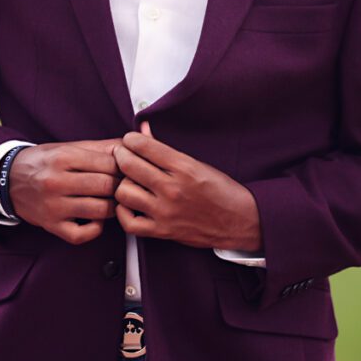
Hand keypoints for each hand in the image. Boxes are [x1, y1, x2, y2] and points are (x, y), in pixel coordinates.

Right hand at [9, 139, 122, 244]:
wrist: (8, 180)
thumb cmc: (45, 162)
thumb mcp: (68, 148)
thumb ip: (100, 147)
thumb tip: (131, 146)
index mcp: (63, 157)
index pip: (108, 163)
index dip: (123, 167)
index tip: (127, 170)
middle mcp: (56, 181)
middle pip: (106, 186)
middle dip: (121, 186)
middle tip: (126, 186)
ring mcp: (53, 206)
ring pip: (99, 210)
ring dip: (112, 207)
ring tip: (112, 201)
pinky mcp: (51, 225)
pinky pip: (82, 234)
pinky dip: (95, 228)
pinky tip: (96, 218)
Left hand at [113, 122, 261, 250]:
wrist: (239, 220)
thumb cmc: (220, 190)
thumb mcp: (196, 163)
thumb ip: (166, 149)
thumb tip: (143, 129)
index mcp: (184, 168)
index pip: (144, 146)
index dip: (130, 139)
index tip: (129, 140)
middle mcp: (173, 189)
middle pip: (129, 165)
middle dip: (121, 156)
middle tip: (123, 155)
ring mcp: (166, 212)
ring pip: (124, 192)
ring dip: (123, 184)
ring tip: (129, 181)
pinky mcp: (163, 231)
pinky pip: (129, 222)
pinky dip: (123, 212)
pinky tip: (130, 204)